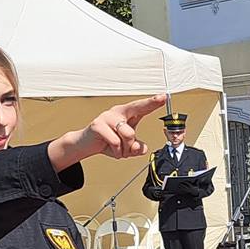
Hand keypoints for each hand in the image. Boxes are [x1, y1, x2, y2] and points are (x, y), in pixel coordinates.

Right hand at [51, 93, 167, 170]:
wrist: (85, 144)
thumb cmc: (108, 141)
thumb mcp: (127, 147)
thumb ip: (137, 147)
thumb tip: (140, 148)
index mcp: (127, 113)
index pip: (142, 106)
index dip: (153, 102)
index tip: (164, 97)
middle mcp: (118, 112)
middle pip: (137, 115)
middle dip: (140, 130)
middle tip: (132, 146)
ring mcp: (107, 117)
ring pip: (129, 134)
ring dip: (126, 148)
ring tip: (118, 149)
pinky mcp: (98, 125)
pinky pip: (115, 142)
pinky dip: (116, 151)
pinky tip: (110, 148)